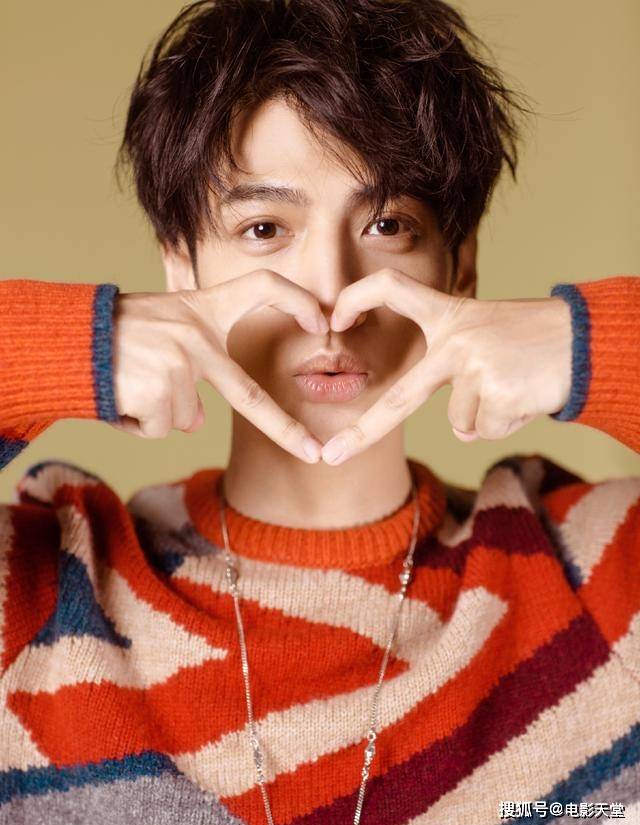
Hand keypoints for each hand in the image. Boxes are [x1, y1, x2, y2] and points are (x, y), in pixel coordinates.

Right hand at [111, 269, 328, 462]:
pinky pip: (161, 429)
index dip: (295, 299)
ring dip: (160, 412)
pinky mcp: (157, 392)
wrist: (68, 339)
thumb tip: (200, 418)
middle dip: (284, 429)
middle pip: (247, 395)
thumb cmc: (118, 333)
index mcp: (203, 311)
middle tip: (313, 453)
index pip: (262, 287)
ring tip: (132, 382)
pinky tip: (123, 396)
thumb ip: (194, 356)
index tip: (322, 321)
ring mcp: (178, 365)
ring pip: (186, 418)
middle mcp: (196, 336)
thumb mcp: (163, 323)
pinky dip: (139, 423)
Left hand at [321, 268, 572, 464]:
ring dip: (487, 415)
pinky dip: (505, 422)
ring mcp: (474, 367)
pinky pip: (485, 430)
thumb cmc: (533, 339)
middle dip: (364, 431)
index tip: (334, 316)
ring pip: (461, 423)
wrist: (585, 340)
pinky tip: (524, 395)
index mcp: (449, 315)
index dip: (359, 298)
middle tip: (333, 456)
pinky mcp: (495, 393)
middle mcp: (455, 340)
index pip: (393, 289)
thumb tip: (462, 431)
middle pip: (402, 396)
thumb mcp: (487, 334)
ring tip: (514, 384)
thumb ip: (457, 371)